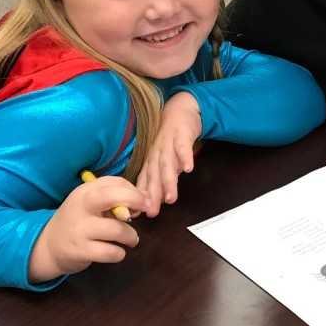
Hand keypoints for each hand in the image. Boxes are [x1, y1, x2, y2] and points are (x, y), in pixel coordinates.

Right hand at [28, 174, 149, 282]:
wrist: (49, 246)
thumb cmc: (78, 222)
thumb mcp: (90, 204)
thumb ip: (114, 200)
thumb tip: (144, 200)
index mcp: (85, 191)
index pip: (116, 182)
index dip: (135, 192)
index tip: (142, 203)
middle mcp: (81, 206)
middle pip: (114, 196)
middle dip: (135, 200)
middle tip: (145, 211)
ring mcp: (80, 229)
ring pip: (118, 230)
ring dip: (131, 236)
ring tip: (131, 239)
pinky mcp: (80, 251)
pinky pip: (111, 252)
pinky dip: (119, 253)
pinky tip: (116, 252)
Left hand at [137, 92, 202, 211]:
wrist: (180, 109)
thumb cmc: (170, 138)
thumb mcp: (163, 158)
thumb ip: (160, 177)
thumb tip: (154, 201)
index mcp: (150, 161)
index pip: (144, 182)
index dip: (140, 199)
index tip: (137, 216)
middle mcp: (156, 154)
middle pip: (154, 177)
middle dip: (152, 196)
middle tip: (152, 213)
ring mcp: (167, 144)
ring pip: (167, 165)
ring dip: (168, 182)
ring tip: (171, 199)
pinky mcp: (181, 135)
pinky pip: (183, 147)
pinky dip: (185, 157)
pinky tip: (188, 169)